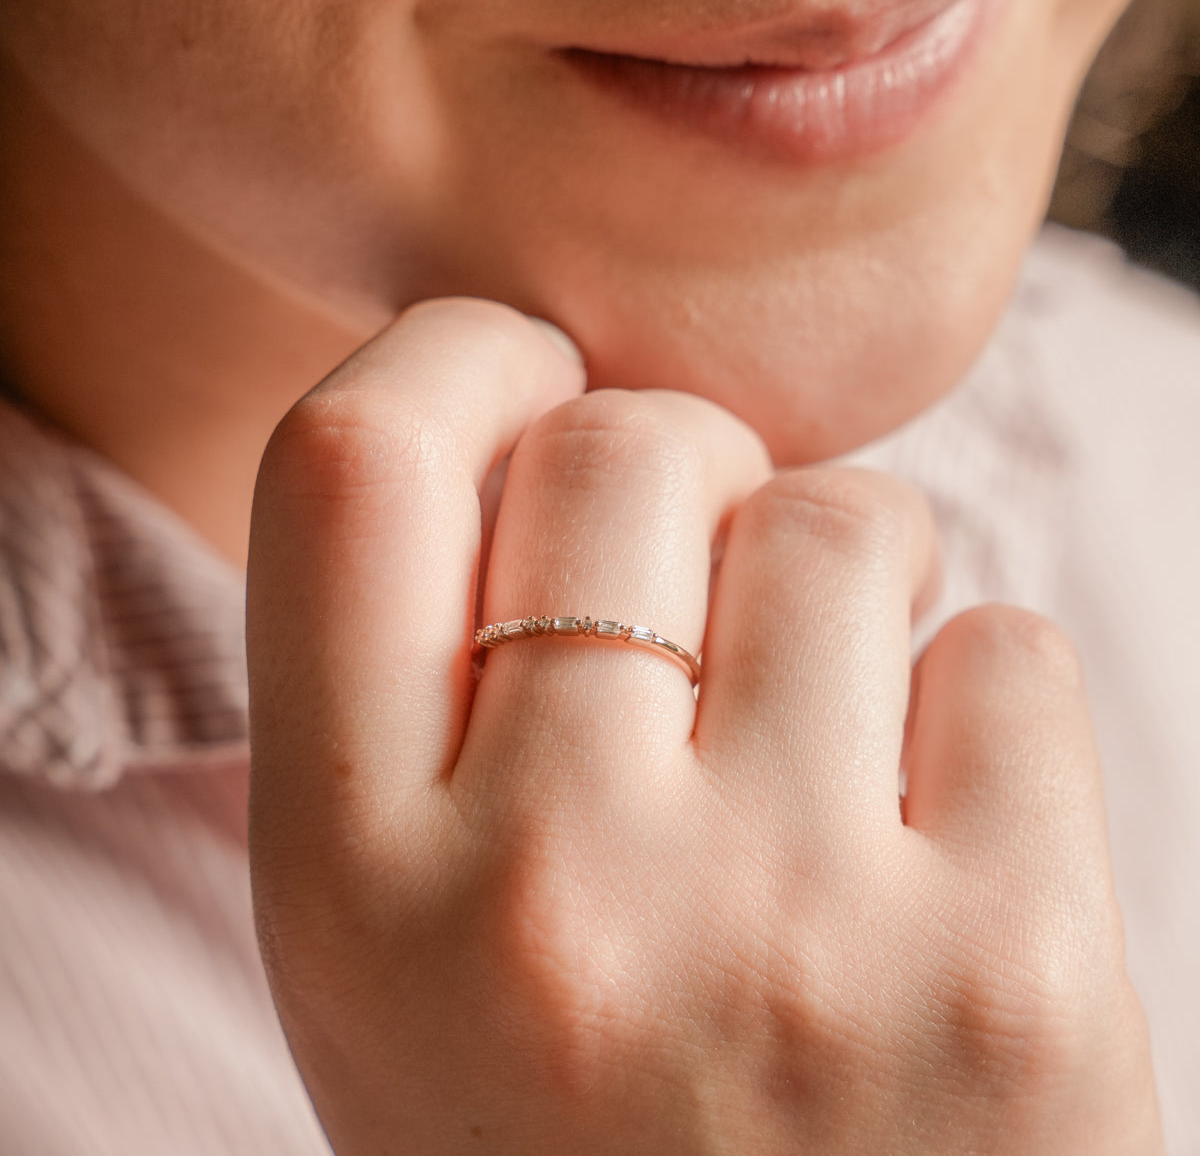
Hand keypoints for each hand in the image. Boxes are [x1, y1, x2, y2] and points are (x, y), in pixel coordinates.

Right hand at [247, 299, 1162, 1153]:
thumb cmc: (573, 1131)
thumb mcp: (398, 944)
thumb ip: (426, 688)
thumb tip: (541, 428)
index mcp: (352, 886)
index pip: (352, 462)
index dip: (458, 363)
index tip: (529, 389)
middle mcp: (550, 897)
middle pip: (627, 446)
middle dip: (685, 465)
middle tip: (704, 590)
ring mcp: (791, 933)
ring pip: (841, 520)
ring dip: (845, 574)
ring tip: (827, 731)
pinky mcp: (1017, 976)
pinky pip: (1007, 650)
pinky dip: (977, 695)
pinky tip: (934, 834)